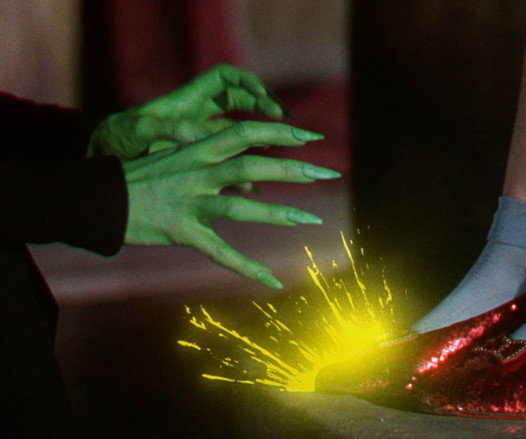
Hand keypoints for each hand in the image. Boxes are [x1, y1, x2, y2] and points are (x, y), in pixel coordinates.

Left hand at [89, 64, 287, 159]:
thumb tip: (191, 132)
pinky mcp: (201, 161)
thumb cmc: (118, 141)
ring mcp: (202, 138)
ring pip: (242, 133)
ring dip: (263, 139)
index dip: (247, 83)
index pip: (225, 79)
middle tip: (288, 123)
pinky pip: (230, 161)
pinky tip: (257, 186)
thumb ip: (163, 131)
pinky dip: (245, 170)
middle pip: (243, 103)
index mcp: (188, 101)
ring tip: (285, 151)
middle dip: (267, 109)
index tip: (263, 96)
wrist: (107, 164)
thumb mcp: (137, 133)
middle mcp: (200, 115)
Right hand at [122, 121, 338, 287]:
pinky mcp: (183, 233)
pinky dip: (248, 268)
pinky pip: (221, 253)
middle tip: (328, 174)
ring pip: (242, 209)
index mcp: (197, 149)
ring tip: (311, 221)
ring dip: (280, 215)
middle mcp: (198, 172)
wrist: (96, 197)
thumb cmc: (138, 175)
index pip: (247, 132)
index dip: (281, 132)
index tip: (312, 135)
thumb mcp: (173, 154)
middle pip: (254, 166)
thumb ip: (209, 156)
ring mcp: (191, 203)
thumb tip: (248, 168)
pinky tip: (272, 281)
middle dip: (294, 170)